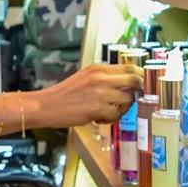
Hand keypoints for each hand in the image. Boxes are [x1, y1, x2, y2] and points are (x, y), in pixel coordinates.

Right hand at [30, 64, 144, 127]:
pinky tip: (99, 118)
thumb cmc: (63, 95)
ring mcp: (101, 93)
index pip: (130, 67)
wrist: (45, 106)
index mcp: (98, 69)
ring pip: (128, 100)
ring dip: (123, 108)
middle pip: (135, 80)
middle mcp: (101, 78)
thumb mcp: (84, 78)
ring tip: (109, 111)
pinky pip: (117, 114)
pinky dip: (111, 119)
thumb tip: (126, 84)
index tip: (142, 84)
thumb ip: (104, 78)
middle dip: (138, 91)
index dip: (140, 76)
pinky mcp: (98, 108)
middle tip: (131, 99)